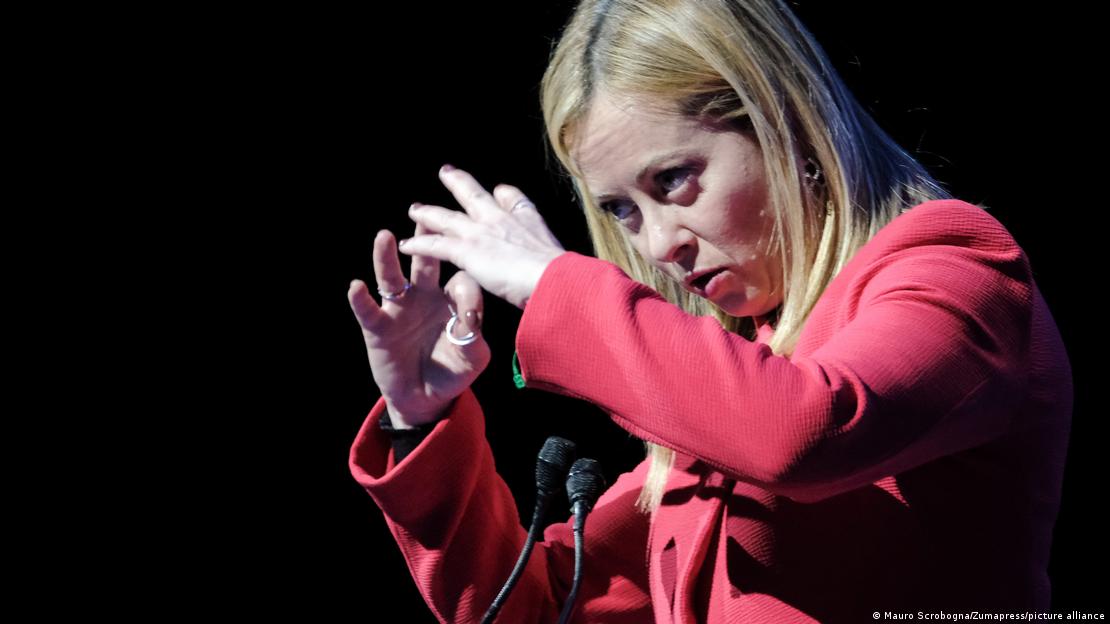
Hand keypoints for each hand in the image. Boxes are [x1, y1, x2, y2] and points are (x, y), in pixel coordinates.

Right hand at [348, 221, 491, 427]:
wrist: (427, 398)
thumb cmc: (452, 372)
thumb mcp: (473, 357)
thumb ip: (474, 336)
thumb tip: (470, 313)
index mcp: (452, 298)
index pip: (461, 279)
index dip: (466, 288)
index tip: (470, 308)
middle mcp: (424, 296)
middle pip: (425, 262)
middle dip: (425, 238)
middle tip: (424, 215)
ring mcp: (399, 309)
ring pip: (392, 277)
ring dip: (387, 257)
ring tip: (385, 236)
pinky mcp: (378, 327)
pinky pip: (368, 310)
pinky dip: (361, 299)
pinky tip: (357, 286)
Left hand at [397, 165, 566, 308]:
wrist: (556, 279)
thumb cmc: (566, 277)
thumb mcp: (566, 261)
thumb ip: (557, 258)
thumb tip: (570, 268)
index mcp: (529, 221)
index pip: (513, 198)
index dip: (503, 194)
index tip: (497, 190)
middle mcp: (503, 220)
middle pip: (475, 195)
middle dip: (459, 183)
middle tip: (445, 172)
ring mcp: (483, 233)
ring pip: (448, 218)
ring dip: (429, 213)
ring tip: (414, 209)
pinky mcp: (468, 250)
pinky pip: (437, 245)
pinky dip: (420, 244)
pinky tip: (407, 245)